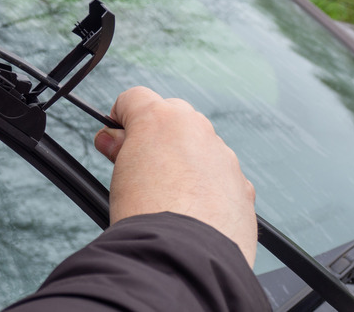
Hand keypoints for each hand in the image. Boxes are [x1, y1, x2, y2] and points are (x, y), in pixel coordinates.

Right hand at [93, 86, 256, 266]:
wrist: (183, 255)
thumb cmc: (147, 214)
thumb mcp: (117, 174)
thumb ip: (117, 149)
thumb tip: (112, 140)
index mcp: (162, 118)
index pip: (134, 98)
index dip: (120, 119)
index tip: (115, 140)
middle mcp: (197, 130)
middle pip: (171, 118)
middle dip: (155, 138)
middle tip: (136, 169)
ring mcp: (223, 157)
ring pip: (199, 148)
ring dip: (182, 164)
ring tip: (164, 199)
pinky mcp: (241, 186)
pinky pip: (220, 178)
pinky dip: (205, 189)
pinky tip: (189, 213)